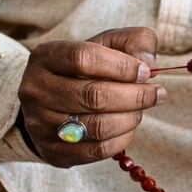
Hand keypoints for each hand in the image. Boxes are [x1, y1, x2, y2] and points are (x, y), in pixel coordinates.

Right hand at [18, 27, 163, 166]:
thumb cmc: (85, 69)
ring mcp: (40, 124)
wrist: (52, 104)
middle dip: (134, 96)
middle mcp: (35, 90)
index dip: (121, 66)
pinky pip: (98, 150)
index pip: (83, 58)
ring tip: (142, 109)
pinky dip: (122, 138)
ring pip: (98, 126)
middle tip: (156, 93)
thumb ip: (133, 41)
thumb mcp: (106, 44)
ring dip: (131, 118)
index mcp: (45, 57)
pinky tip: (129, 126)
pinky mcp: (53, 151)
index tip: (146, 71)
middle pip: (93, 96)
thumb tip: (148, 62)